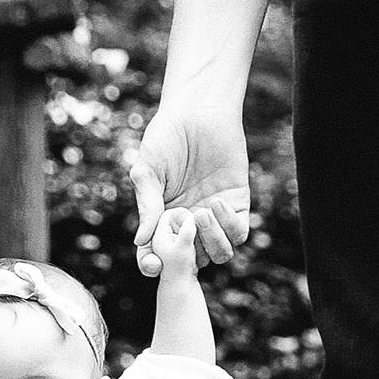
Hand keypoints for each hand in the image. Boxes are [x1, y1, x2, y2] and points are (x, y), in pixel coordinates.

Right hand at [129, 107, 249, 276]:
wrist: (198, 112)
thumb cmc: (166, 137)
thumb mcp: (147, 172)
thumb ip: (147, 206)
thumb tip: (141, 241)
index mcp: (163, 219)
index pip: (158, 253)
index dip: (154, 264)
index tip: (154, 266)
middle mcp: (189, 223)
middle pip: (191, 261)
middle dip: (185, 255)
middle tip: (181, 225)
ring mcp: (214, 217)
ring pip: (219, 254)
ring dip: (210, 243)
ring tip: (199, 214)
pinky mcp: (237, 204)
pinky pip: (238, 232)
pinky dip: (228, 226)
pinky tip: (215, 203)